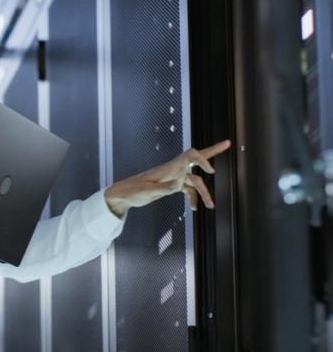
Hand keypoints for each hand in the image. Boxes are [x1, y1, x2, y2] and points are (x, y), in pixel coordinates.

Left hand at [104, 140, 230, 216]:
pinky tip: (194, 208)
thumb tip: (177, 186)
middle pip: (196, 159)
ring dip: (204, 193)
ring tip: (211, 207)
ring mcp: (173, 177)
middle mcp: (173, 170)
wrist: (123, 195)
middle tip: (228, 143)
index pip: (190, 156)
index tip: (211, 171)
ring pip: (195, 181)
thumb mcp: (147, 192)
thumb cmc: (133, 192)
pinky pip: (188, 189)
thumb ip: (163, 188)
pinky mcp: (171, 185)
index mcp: (169, 168)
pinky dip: (193, 198)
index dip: (202, 159)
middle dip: (213, 152)